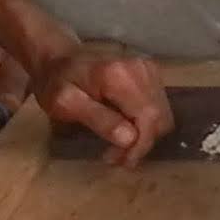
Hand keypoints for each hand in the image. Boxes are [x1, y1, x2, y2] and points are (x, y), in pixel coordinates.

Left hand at [27, 39, 172, 165]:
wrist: (60, 57)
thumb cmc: (57, 82)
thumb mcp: (65, 104)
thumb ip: (97, 119)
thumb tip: (129, 139)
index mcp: (119, 76)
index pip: (148, 118)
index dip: (140, 146)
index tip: (121, 161)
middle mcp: (141, 69)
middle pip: (160, 118)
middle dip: (142, 144)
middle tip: (116, 157)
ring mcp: (149, 69)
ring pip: (163, 115)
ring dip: (145, 136)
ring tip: (119, 145)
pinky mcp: (151, 73)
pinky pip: (159, 107)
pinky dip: (146, 124)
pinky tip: (126, 128)